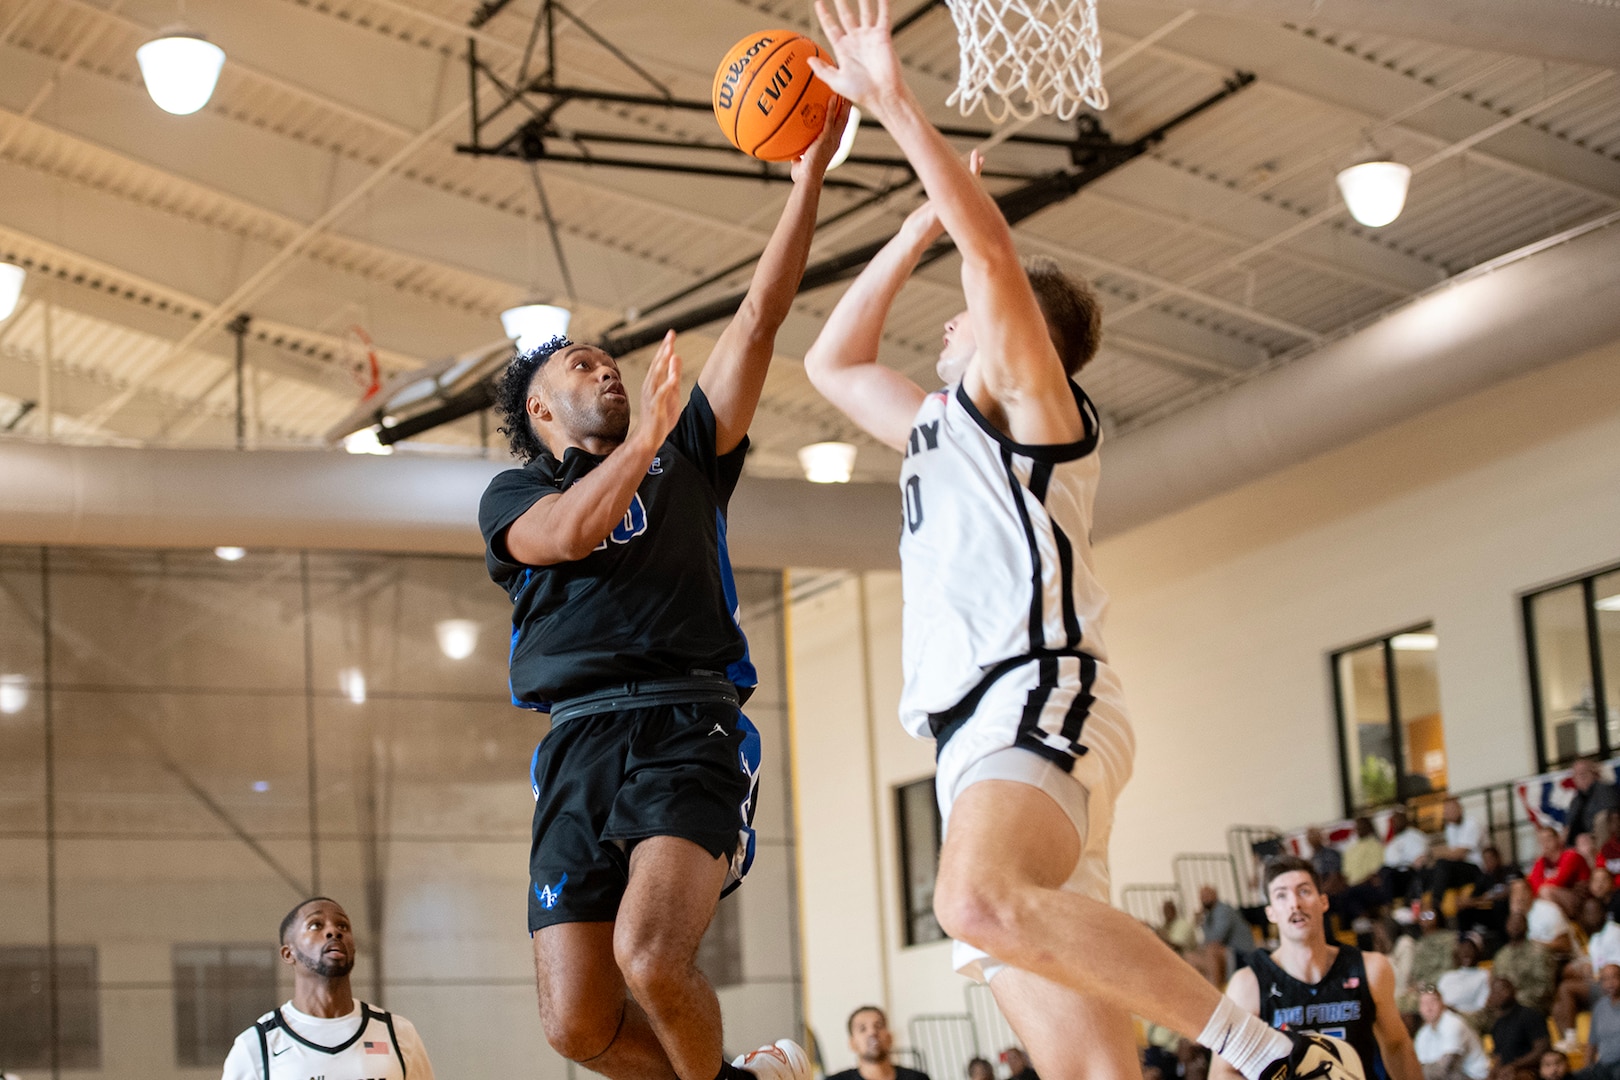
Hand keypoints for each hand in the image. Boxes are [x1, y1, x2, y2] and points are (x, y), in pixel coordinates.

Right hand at [634, 331, 682, 448]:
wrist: (648, 438)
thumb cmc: (659, 417)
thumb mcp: (671, 393)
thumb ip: (673, 376)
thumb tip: (676, 357)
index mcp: (654, 382)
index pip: (660, 361)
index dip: (665, 347)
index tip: (671, 333)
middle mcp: (650, 386)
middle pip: (657, 364)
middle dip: (664, 349)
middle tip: (670, 335)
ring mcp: (651, 396)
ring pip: (656, 376)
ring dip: (663, 363)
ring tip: (670, 350)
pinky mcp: (654, 407)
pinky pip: (661, 395)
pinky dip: (666, 386)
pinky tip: (673, 378)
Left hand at [792, 95, 852, 182]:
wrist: (808, 178)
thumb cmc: (805, 176)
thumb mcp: (801, 163)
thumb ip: (799, 156)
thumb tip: (793, 155)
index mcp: (831, 146)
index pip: (838, 129)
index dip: (841, 118)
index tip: (842, 109)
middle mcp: (835, 141)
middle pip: (844, 120)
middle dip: (846, 107)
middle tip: (848, 95)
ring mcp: (832, 138)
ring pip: (841, 117)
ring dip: (843, 103)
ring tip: (843, 91)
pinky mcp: (826, 137)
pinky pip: (830, 118)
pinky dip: (832, 107)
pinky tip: (832, 96)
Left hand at [806, 0, 907, 119]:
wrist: (882, 95)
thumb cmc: (861, 92)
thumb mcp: (836, 81)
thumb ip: (822, 70)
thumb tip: (808, 60)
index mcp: (843, 49)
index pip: (831, 27)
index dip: (825, 14)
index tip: (819, 2)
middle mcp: (856, 40)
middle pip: (846, 15)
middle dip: (841, 3)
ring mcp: (870, 37)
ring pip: (865, 12)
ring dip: (862, 0)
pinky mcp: (883, 37)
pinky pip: (883, 17)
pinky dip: (883, 5)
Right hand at [900, 149, 982, 241]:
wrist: (912, 240)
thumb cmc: (920, 230)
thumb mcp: (930, 218)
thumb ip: (940, 208)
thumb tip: (948, 199)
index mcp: (957, 208)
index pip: (971, 186)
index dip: (975, 171)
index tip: (979, 158)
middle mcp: (956, 207)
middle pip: (970, 184)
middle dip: (974, 169)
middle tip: (978, 154)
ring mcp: (949, 207)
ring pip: (961, 186)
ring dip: (966, 173)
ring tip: (973, 161)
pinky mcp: (940, 207)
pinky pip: (949, 189)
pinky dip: (953, 179)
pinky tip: (952, 174)